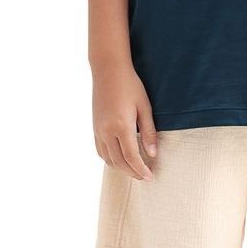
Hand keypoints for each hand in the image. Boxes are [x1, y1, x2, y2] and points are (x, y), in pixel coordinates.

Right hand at [92, 63, 158, 180]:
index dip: (141, 169)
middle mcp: (107, 131)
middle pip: (119, 162)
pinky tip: (119, 159)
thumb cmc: (130, 86)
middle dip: (132, 172)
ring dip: (121, 168)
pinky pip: (100, 151)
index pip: (131, 157)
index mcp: (121, 126)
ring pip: (108, 159)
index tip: (150, 177)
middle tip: (145, 177)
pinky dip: (110, 159)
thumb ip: (148, 132)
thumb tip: (152, 154)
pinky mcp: (94, 127)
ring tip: (134, 170)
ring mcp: (98, 130)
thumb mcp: (145, 107)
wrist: (108, 70)